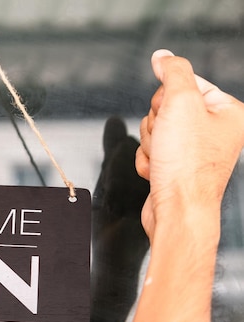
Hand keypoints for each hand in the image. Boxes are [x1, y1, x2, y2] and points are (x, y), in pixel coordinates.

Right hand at [136, 49, 243, 238]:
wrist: (177, 210)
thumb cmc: (187, 167)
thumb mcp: (180, 102)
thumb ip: (172, 72)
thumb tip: (163, 56)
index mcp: (227, 112)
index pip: (185, 83)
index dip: (167, 97)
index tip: (171, 112)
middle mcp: (215, 131)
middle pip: (166, 108)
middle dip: (156, 125)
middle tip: (167, 139)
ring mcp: (195, 151)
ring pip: (155, 130)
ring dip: (150, 144)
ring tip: (164, 158)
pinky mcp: (177, 167)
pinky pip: (151, 152)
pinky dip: (148, 161)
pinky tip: (159, 171)